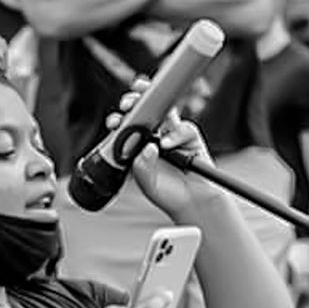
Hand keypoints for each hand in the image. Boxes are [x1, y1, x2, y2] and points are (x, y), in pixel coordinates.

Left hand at [105, 79, 216, 218]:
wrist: (194, 203)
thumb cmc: (169, 195)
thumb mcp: (149, 186)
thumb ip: (143, 169)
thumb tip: (147, 147)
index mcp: (140, 148)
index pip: (127, 128)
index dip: (120, 121)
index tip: (114, 122)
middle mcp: (155, 138)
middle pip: (144, 112)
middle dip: (134, 103)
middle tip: (127, 105)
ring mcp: (173, 135)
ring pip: (164, 112)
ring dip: (155, 105)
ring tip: (145, 112)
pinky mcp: (190, 138)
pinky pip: (184, 128)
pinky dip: (176, 134)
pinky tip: (167, 145)